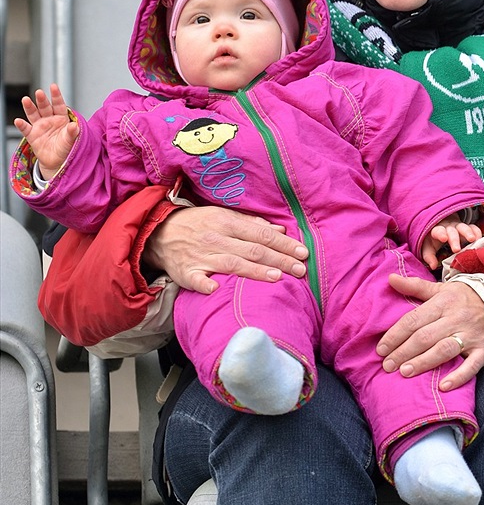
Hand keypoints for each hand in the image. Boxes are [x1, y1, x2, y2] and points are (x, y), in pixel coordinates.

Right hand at [14, 84, 78, 178]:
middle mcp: (49, 120)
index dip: (56, 96)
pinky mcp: (32, 135)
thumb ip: (72, 133)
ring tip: (26, 100)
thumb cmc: (66, 148)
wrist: (57, 161)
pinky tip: (18, 121)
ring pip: (33, 114)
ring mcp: (40, 126)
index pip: (59, 105)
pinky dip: (22, 125)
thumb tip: (75, 126)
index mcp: (61, 118)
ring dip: (29, 107)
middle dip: (42, 100)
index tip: (53, 86)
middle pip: (45, 107)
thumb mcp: (72, 140)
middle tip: (39, 92)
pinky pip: (26, 129)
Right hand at [143, 205, 308, 293]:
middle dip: (279, 260)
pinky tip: (217, 289)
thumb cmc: (198, 224)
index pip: (262, 234)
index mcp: (227, 222)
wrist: (160, 233)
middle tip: (300, 269)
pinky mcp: (187, 272)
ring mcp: (202, 256)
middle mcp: (217, 238)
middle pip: (253, 249)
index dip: (284, 244)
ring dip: (255, 271)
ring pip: (233, 263)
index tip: (302, 252)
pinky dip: (206, 284)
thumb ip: (252, 223)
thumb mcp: (223, 215)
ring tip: (277, 278)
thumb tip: (279, 228)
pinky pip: (197, 280)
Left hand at [377, 274, 483, 389]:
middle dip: (404, 352)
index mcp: (442, 303)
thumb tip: (389, 278)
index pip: (414, 320)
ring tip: (405, 372)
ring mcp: (471, 335)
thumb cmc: (463, 297)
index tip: (380, 349)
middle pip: (425, 337)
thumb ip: (414, 286)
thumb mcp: (440, 289)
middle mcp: (456, 318)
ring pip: (444, 350)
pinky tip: (443, 386)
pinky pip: (472, 365)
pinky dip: (458, 377)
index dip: (395, 335)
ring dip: (424, 362)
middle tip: (387, 365)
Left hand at [421, 215, 481, 269]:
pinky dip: (477, 232)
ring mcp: (459, 227)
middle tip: (456, 249)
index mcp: (437, 231)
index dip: (440, 234)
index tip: (443, 238)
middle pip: (452, 232)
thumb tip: (432, 266)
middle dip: (454, 239)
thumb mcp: (428, 247)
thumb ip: (429, 256)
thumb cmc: (434, 240)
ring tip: (473, 239)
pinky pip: (473, 228)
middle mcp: (449, 228)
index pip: (438, 231)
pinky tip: (480, 239)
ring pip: (464, 227)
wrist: (443, 227)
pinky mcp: (468, 228)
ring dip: (468, 233)